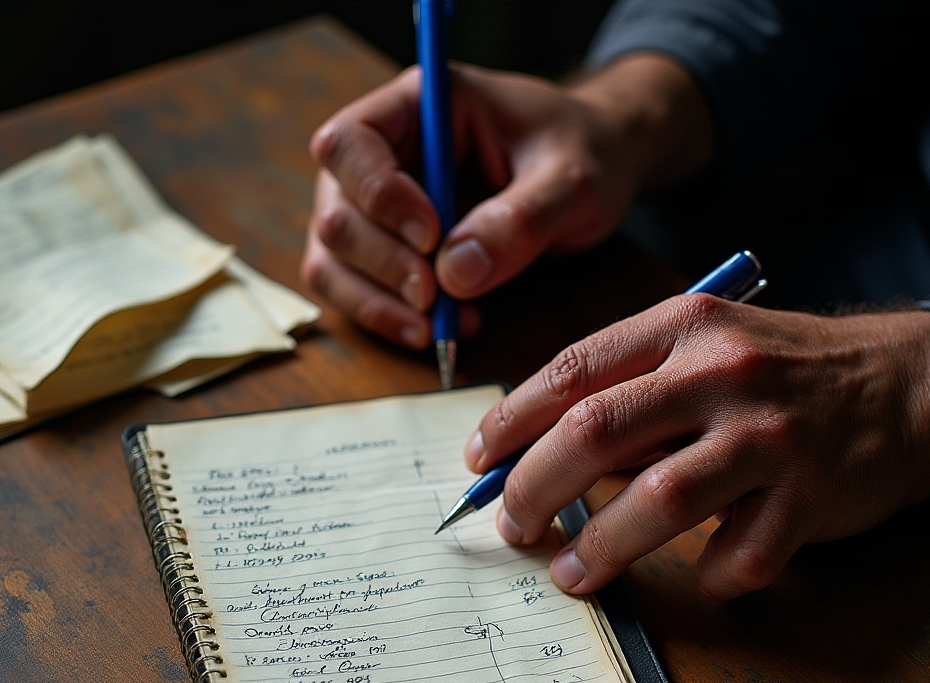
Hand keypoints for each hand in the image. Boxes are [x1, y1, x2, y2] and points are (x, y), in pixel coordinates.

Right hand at [301, 55, 711, 347]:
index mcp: (421, 105)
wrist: (595, 173)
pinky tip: (440, 329)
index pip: (351, 142)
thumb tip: (457, 273)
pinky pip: (356, 292)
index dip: (377, 196)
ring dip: (376, 303)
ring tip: (436, 327)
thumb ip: (521, 220)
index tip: (431, 239)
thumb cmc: (585, 154)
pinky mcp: (387, 253)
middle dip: (381, 265)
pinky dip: (388, 319)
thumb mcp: (573, 180)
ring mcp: (377, 208)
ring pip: (333, 260)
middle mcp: (384, 155)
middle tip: (435, 299)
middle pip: (336, 212)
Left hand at [466, 298, 929, 599]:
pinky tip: (705, 574)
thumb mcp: (705, 349)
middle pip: (595, 432)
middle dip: (534, 487)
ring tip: (570, 573)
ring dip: (601, 547)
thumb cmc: (784, 373)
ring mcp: (770, 434)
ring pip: (658, 500)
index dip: (512, 421)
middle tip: (512, 525)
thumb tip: (536, 451)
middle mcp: (722, 373)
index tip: (478, 460)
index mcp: (683, 328)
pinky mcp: (813, 493)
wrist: (908, 383)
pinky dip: (712, 575)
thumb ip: (630, 390)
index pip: (572, 370)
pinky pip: (740, 554)